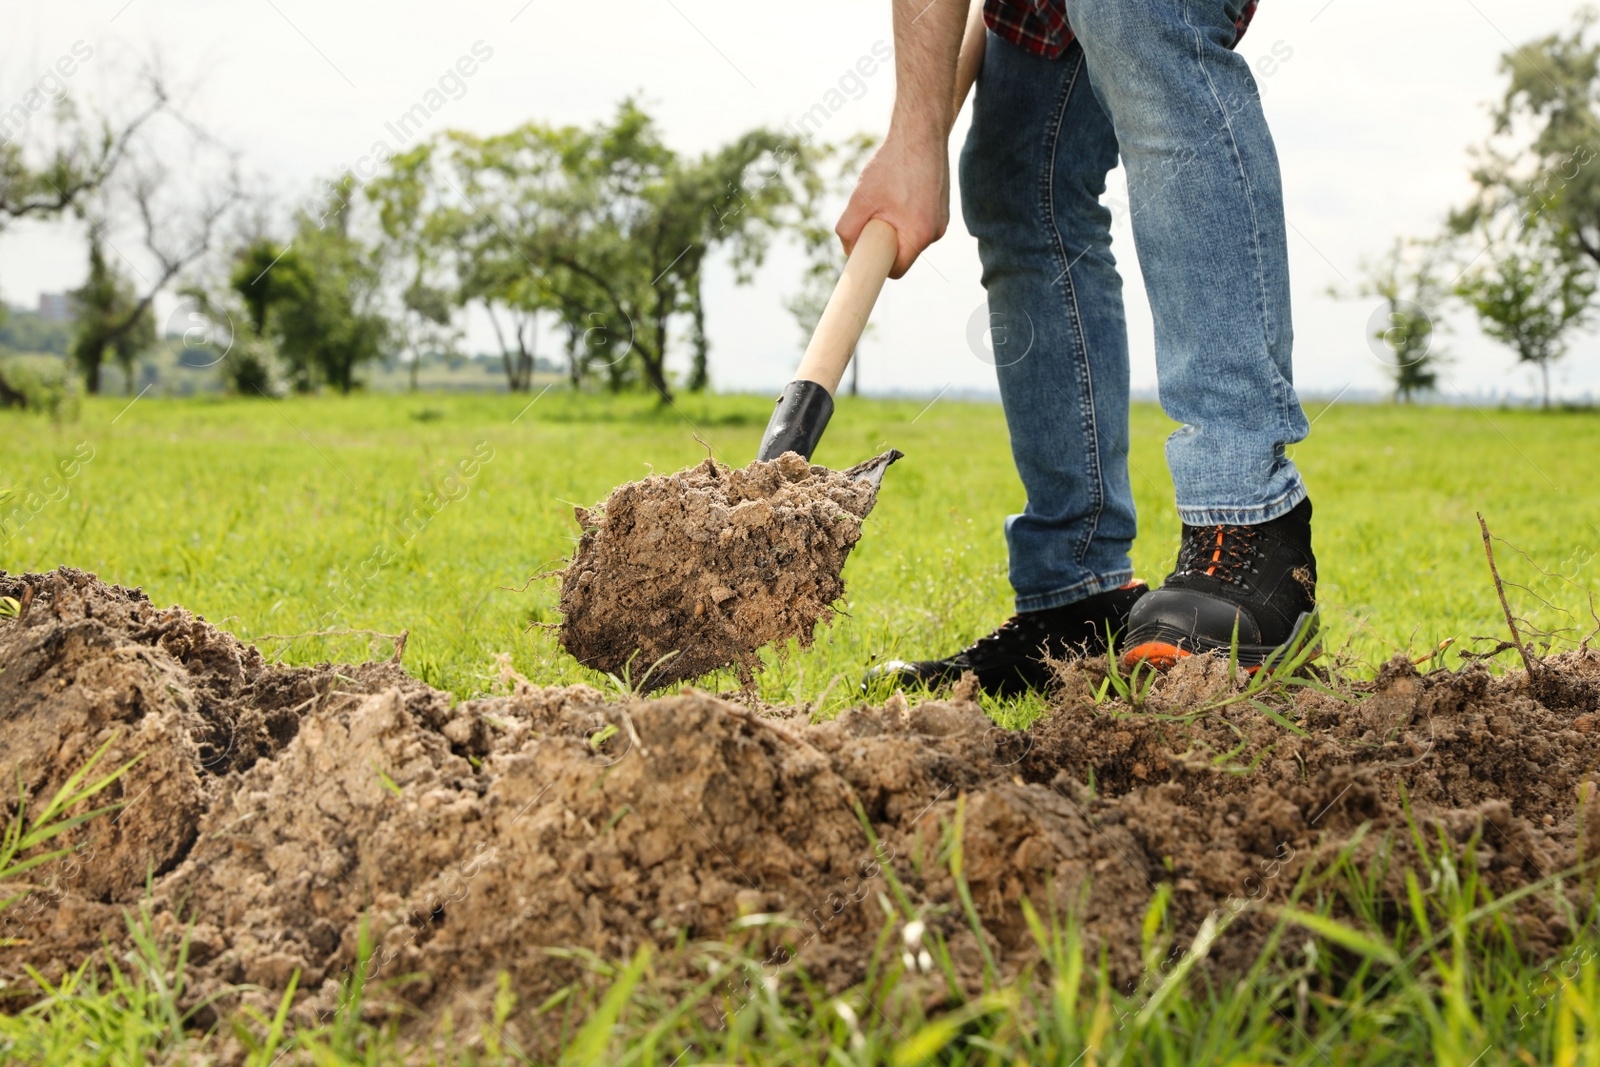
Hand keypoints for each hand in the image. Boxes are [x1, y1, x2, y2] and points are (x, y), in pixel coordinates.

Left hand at [834, 129, 949, 279]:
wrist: (921, 132)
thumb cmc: (891, 165)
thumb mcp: (860, 200)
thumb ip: (848, 231)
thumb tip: (849, 250)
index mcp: (919, 235)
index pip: (895, 270)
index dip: (877, 266)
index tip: (864, 257)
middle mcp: (936, 232)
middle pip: (902, 253)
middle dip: (884, 242)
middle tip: (871, 218)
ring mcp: (942, 220)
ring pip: (910, 236)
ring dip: (894, 226)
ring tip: (887, 197)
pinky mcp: (942, 208)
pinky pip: (918, 222)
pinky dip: (905, 214)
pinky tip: (900, 191)